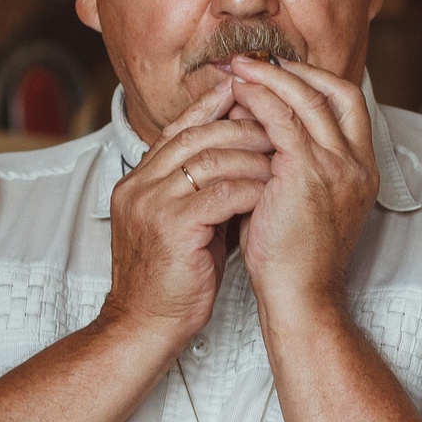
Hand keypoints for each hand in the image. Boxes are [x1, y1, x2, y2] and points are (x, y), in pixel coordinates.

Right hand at [97, 77, 273, 349]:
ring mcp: (151, 205)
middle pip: (195, 135)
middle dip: (241, 127)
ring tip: (283, 158)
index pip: (178, 130)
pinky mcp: (171, 227)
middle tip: (279, 126)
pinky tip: (272, 191)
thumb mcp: (185, 226)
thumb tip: (243, 163)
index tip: (246, 94)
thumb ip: (202, 192)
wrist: (145, 327)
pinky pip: (220, 193)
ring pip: (209, 159)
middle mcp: (139, 186)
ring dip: (251, 156)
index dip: (213, 108)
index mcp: (137, 181)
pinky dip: (250, 188)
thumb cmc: (173, 281)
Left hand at [227, 57, 379, 317]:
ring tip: (238, 68)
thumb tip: (256, 125)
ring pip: (307, 99)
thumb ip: (291, 163)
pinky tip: (237, 94)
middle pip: (334, 91)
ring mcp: (338, 167)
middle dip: (293, 69)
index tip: (278, 73)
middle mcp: (359, 164)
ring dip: (270, 76)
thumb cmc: (292, 258)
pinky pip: (282, 119)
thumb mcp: (302, 202)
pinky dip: (259, 99)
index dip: (314, 81)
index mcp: (363, 170)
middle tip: (255, 60)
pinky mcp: (308, 173)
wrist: (300, 298)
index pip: (348, 103)